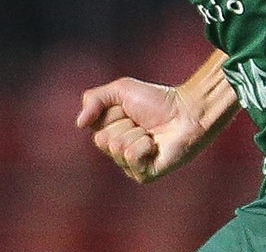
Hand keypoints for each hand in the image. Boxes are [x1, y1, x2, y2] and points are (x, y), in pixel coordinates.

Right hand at [75, 77, 210, 182]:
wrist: (186, 111)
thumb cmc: (157, 100)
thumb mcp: (120, 90)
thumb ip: (94, 99)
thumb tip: (79, 123)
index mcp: (109, 133)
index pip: (92, 126)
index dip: (110, 112)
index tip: (128, 108)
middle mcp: (117, 151)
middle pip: (101, 140)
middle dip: (123, 124)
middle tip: (141, 122)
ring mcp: (130, 165)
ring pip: (116, 148)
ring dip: (136, 133)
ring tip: (151, 133)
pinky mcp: (144, 175)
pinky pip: (131, 157)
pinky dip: (144, 145)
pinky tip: (156, 145)